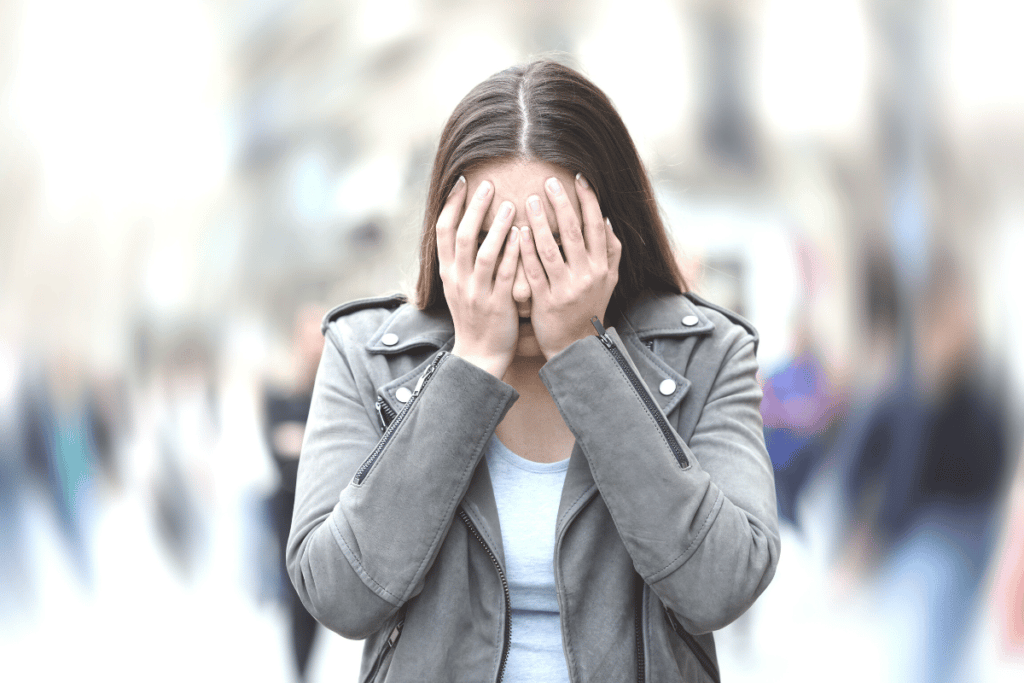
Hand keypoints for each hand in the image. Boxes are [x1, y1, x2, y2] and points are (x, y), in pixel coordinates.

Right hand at [437, 176, 521, 377]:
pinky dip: (512, 253)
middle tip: (488, 184)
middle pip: (461, 236)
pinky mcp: (497, 304)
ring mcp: (477, 292)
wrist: (479, 355)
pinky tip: (521, 235)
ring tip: (509, 204)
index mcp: (448, 272)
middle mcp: (458, 280)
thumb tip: (467, 227)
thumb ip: (461, 260)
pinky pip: (505, 274)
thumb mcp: (459, 287)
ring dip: (495, 227)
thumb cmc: (474, 317)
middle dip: (474, 208)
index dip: (451, 204)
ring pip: (484, 253)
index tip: (462, 182)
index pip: (442, 231)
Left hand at [519, 173, 621, 358]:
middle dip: (562, 204)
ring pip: (551, 249)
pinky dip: (526, 250)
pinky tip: (518, 232)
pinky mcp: (545, 301)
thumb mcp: (609, 280)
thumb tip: (606, 219)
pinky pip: (534, 271)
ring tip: (530, 200)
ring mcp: (566, 288)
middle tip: (548, 181)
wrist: (575, 346)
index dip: (588, 201)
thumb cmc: (590, 307)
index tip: (579, 178)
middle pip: (573, 233)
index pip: (596, 226)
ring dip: (541, 222)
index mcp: (602, 267)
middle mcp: (587, 275)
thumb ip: (611, 251)